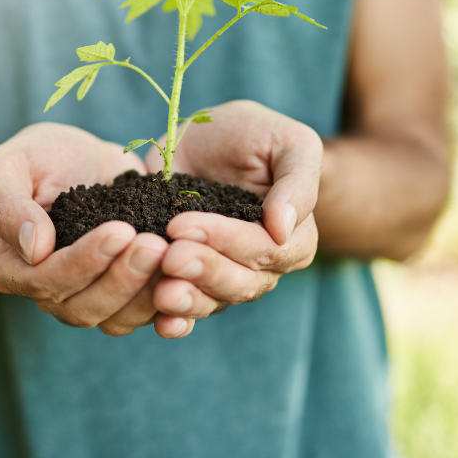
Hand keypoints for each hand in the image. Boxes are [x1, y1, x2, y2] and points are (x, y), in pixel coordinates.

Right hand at [0, 123, 167, 335]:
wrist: (82, 160)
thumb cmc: (38, 158)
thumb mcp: (9, 166)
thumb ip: (9, 203)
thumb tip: (33, 248)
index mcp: (12, 268)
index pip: (45, 280)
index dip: (83, 261)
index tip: (120, 230)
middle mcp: (49, 293)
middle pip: (84, 307)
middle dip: (122, 279)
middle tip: (154, 245)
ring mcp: (90, 298)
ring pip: (118, 319)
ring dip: (148, 294)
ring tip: (173, 255)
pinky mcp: (127, 294)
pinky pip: (148, 315)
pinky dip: (171, 306)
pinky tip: (193, 281)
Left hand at [144, 100, 322, 333]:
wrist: (211, 141)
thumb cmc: (256, 136)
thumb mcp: (289, 143)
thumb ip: (297, 182)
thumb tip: (283, 229)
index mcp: (295, 238)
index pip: (265, 248)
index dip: (226, 239)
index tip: (183, 224)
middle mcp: (264, 267)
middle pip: (240, 282)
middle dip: (203, 270)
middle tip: (170, 256)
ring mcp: (227, 278)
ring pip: (213, 301)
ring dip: (188, 300)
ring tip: (161, 292)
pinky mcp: (193, 281)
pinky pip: (188, 311)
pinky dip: (175, 320)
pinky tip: (160, 322)